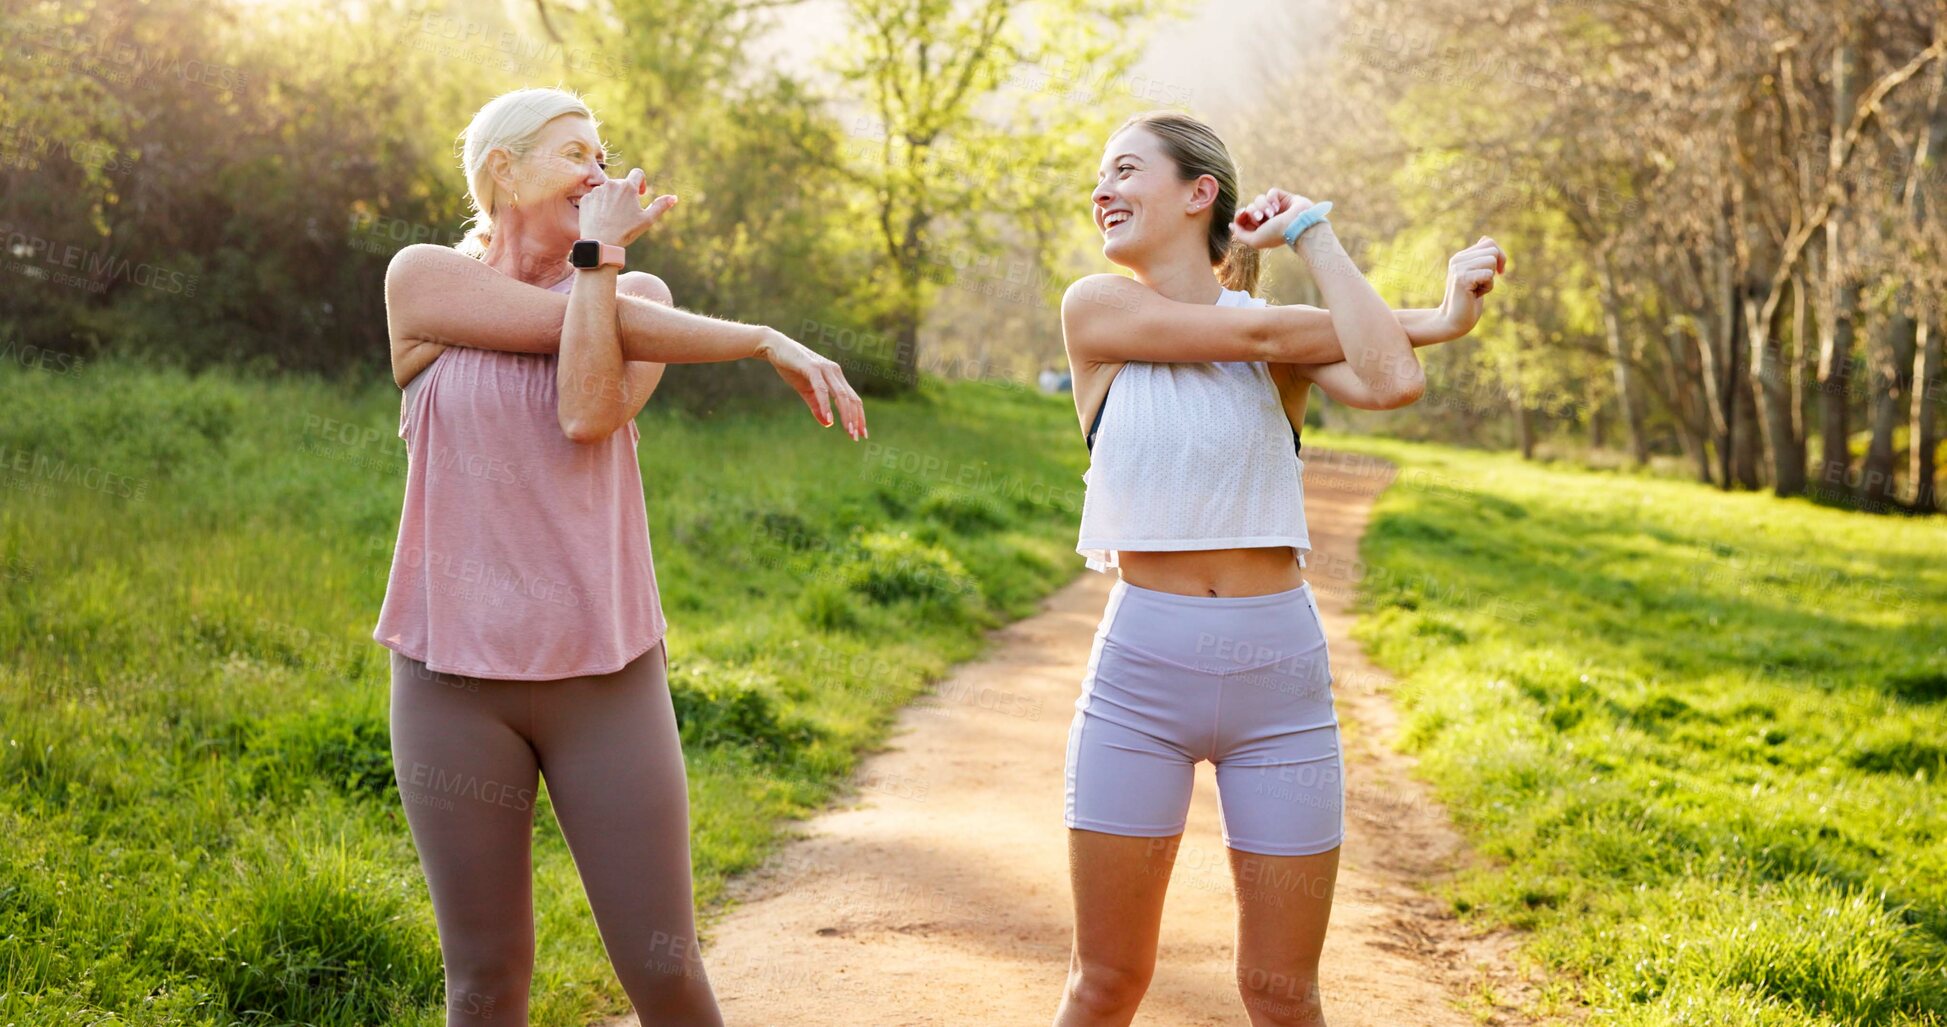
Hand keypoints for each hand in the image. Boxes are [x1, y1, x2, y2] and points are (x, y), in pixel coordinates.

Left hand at [577, 167, 677, 247]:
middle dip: (626, 194)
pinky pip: (595, 198)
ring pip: (608, 190)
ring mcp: (597, 191)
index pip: (638, 173)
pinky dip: (599, 206)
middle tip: (626, 213)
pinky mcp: (586, 198)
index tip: (640, 195)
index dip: (642, 183)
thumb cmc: (626, 231)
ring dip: (612, 199)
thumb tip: (674, 198)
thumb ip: (661, 206)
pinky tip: (602, 219)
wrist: (600, 243)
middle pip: (622, 184)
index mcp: (628, 187)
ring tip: (613, 217)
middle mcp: (611, 184)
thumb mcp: (647, 220)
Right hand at [754, 328, 868, 439]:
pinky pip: (822, 389)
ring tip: (848, 431)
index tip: (861, 434)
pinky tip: (828, 418)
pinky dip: (826, 404)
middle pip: (851, 398)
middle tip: (856, 437)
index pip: (853, 399)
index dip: (859, 417)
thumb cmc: (792, 368)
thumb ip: (817, 407)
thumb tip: (828, 424)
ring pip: (841, 395)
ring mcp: (824, 369)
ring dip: (845, 414)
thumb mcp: (806, 391)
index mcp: (836, 377)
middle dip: (855, 419)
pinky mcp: (812, 368)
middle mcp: (834, 372)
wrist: (775, 347)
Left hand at [1230, 188, 1318, 250]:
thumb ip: (1240, 234)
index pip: (1243, 218)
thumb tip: (1231, 225)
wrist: (1298, 225)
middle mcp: (1267, 219)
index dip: (1240, 215)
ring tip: (1272, 214)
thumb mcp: (1254, 240)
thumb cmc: (1276, 234)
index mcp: (1259, 229)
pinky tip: (1278, 206)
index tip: (1242, 214)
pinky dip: (1272, 198)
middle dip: (1253, 211)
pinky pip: (1271, 192)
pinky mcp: (1284, 198)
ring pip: (1259, 199)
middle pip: (1250, 207)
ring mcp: (1275, 208)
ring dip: (1263, 206)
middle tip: (1261, 218)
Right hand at [1437, 236, 1508, 338]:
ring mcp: (1458, 268)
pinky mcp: (1462, 279)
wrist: (1454, 321)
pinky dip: (1487, 288)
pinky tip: (1474, 295)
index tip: (1499, 273)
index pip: (1489, 242)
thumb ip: (1480, 258)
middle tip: (1481, 284)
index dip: (1500, 256)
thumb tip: (1486, 239)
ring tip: (1476, 289)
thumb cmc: (1468, 300)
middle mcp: (1457, 259)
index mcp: (1460, 256)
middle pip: (1493, 250)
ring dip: (1490, 279)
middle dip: (1495, 269)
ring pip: (1492, 261)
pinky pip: (1488, 275)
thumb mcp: (1476, 275)